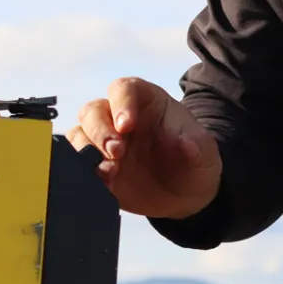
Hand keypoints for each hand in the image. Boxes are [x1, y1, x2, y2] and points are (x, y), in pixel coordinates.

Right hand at [68, 76, 221, 219]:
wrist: (186, 195)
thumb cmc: (194, 162)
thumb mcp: (205, 153)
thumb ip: (198, 145)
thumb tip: (186, 143)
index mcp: (146, 102)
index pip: (124, 88)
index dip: (121, 103)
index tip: (126, 125)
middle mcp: (119, 118)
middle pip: (93, 110)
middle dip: (100, 130)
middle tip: (117, 151)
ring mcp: (104, 142)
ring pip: (79, 134)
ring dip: (88, 151)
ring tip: (110, 171)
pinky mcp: (95, 166)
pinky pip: (77, 163)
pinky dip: (84, 171)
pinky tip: (103, 183)